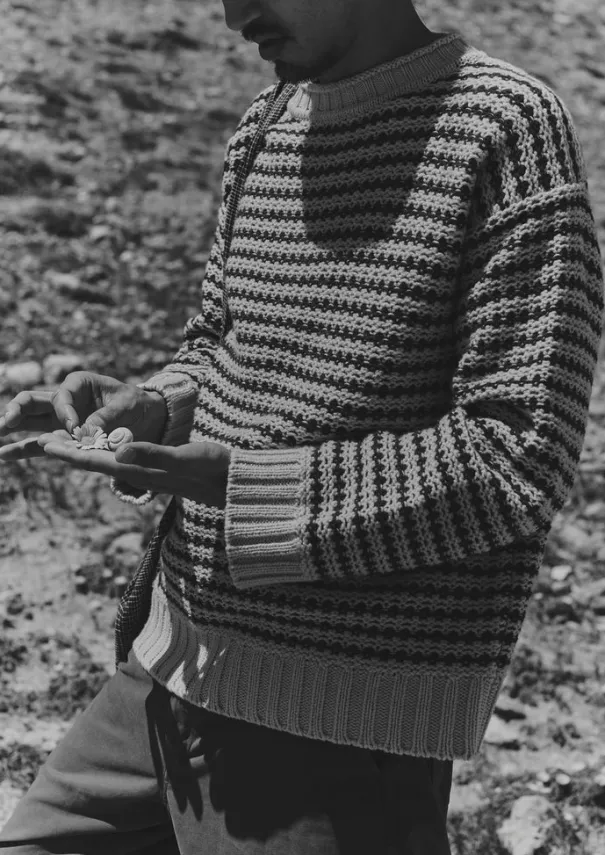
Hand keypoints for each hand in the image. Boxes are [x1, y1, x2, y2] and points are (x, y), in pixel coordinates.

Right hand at [0, 372, 166, 460]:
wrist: (147, 420)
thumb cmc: (137, 405)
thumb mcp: (128, 405)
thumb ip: (108, 416)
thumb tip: (88, 430)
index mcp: (78, 384)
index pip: (61, 397)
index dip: (65, 414)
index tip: (76, 428)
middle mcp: (64, 401)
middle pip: (32, 402)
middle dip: (16, 411)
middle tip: (5, 422)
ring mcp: (59, 421)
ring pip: (29, 422)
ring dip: (10, 428)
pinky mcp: (62, 439)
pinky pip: (37, 444)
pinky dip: (20, 449)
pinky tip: (2, 455)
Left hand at [36, 434, 230, 507]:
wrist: (235, 485)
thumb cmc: (214, 469)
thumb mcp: (185, 457)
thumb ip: (152, 455)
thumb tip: (117, 453)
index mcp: (142, 470)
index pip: (96, 460)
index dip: (70, 452)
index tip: (45, 443)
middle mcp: (141, 474)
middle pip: (96, 463)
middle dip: (70, 453)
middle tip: (43, 441)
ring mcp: (150, 474)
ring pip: (108, 464)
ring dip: (85, 454)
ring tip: (66, 445)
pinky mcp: (159, 471)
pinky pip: (123, 463)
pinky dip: (106, 455)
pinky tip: (105, 451)